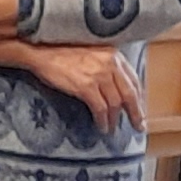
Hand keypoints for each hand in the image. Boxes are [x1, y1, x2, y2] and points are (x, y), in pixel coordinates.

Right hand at [0, 38, 143, 130]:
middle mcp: (110, 63)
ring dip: (115, 120)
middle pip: (130, 93)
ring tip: (112, 129)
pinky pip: (100, 109)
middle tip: (138, 126)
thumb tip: (113, 87)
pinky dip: (103, 121)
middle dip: (135, 113)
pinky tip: (101, 127)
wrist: (41, 52)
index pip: (133, 80)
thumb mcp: (91, 53)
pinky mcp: (86, 86)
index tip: (139, 109)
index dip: (139, 98)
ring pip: (115, 103)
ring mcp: (98, 75)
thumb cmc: (61, 52)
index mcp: (113, 55)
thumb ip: (105, 65)